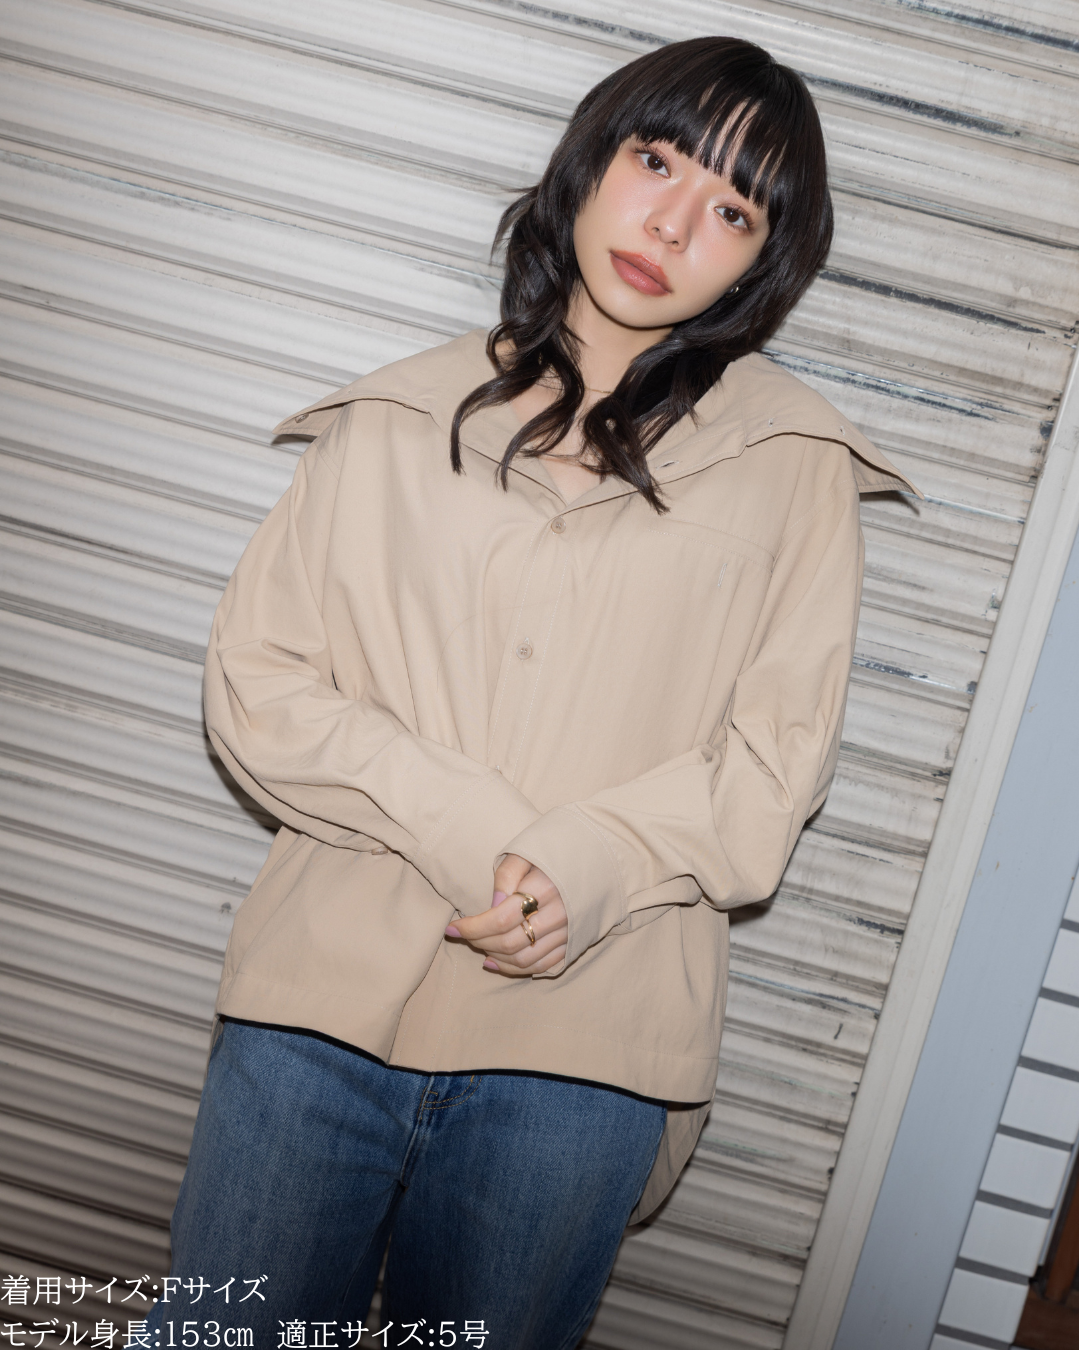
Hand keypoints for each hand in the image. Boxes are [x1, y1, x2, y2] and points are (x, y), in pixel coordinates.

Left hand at [445, 854, 567, 974]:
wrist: (599, 856)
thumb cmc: (556, 850)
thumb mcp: (527, 849)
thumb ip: (506, 874)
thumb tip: (492, 904)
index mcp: (547, 886)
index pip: (501, 919)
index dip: (472, 928)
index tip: (452, 928)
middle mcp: (561, 914)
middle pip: (510, 942)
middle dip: (480, 942)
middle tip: (463, 935)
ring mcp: (569, 932)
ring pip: (524, 959)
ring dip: (496, 958)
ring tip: (478, 948)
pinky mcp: (575, 943)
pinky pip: (543, 965)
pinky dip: (516, 969)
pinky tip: (496, 962)